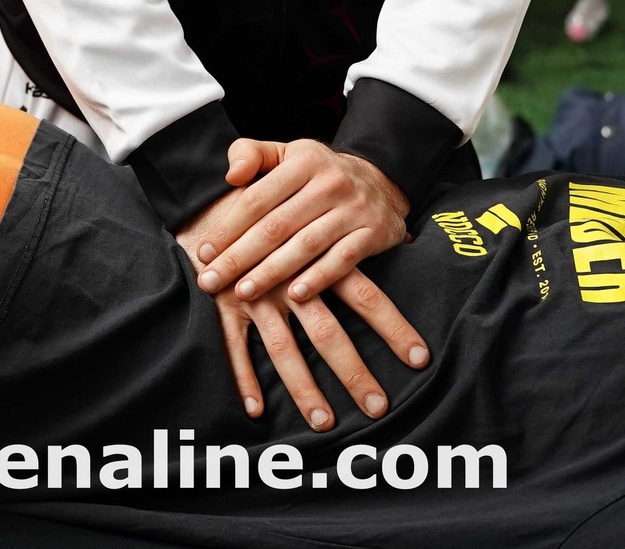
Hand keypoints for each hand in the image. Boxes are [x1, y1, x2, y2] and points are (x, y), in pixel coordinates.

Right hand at [174, 233, 426, 428]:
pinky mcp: (222, 304)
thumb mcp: (310, 212)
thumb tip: (406, 237)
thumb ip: (350, 227)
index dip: (393, 326)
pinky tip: (256, 410)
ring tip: (324, 422)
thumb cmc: (267, 208)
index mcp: (316, 259)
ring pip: (283, 349)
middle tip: (378, 407)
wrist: (204, 202)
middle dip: (354, 372)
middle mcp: (288, 282)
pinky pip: (233, 347)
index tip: (420, 357)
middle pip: (327, 333)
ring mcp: (254, 295)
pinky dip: (243, 378)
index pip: (364, 296)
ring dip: (303, 388)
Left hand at [181, 137, 414, 305]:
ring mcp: (354, 209)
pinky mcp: (373, 233)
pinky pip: (342, 260)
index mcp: (303, 160)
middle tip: (210, 281)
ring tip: (243, 292)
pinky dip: (318, 279)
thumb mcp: (286, 153)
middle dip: (239, 257)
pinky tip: (294, 295)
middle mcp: (330, 183)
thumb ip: (252, 154)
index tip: (204, 252)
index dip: (227, 227)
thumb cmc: (318, 172)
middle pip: (276, 226)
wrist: (381, 180)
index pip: (257, 199)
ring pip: (305, 245)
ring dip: (271, 272)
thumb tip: (230, 175)